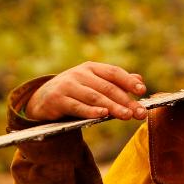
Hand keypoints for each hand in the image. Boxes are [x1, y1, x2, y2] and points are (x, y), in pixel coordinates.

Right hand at [26, 62, 147, 121]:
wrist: (41, 100)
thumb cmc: (73, 93)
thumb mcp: (93, 84)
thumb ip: (115, 82)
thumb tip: (139, 79)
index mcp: (90, 68)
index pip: (113, 72)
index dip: (128, 81)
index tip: (142, 90)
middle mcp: (79, 73)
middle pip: (106, 87)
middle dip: (125, 100)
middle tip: (139, 112)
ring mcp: (67, 86)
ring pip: (94, 97)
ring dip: (112, 107)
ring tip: (126, 115)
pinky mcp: (57, 99)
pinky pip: (76, 106)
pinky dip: (90, 111)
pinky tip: (102, 114)